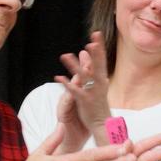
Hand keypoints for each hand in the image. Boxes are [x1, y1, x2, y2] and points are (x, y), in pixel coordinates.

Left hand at [54, 31, 110, 149]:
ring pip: (83, 76)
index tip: (97, 34)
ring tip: (64, 55)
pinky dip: (67, 84)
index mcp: (102, 81)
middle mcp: (99, 84)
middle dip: (96, 51)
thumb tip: (96, 68)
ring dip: (74, 65)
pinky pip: (74, 91)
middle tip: (94, 37)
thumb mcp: (100, 90)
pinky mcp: (84, 102)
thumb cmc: (99, 108)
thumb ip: (97, 78)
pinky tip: (58, 77)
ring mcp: (92, 92)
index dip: (99, 47)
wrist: (102, 126)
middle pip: (98, 64)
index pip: (101, 61)